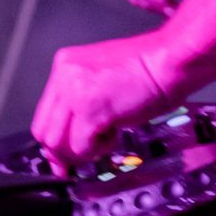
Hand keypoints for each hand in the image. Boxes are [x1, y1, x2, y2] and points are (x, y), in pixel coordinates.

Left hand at [32, 32, 175, 166]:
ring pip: (56, 143)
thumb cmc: (150, 69)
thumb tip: (71, 138)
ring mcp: (75, 92)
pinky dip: (99, 150)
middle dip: (63, 152)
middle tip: (84, 156)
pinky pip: (81, 147)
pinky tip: (116, 133)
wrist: (171, 59)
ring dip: (81, 151)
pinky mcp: (90, 108)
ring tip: (106, 137)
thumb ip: (82, 103)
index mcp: (66, 65)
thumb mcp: (104, 80)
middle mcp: (65, 75)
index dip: (55, 141)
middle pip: (44, 131)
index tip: (64, 156)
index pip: (44, 114)